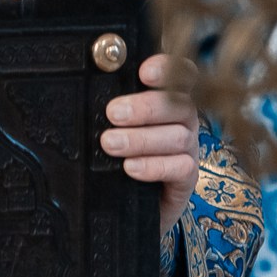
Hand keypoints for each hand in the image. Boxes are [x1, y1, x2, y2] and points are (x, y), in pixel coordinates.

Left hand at [102, 52, 201, 234]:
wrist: (125, 206)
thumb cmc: (117, 157)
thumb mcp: (112, 128)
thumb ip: (111, 108)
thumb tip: (88, 89)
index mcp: (167, 100)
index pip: (179, 75)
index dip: (168, 69)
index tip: (144, 72)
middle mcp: (182, 121)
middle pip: (178, 105)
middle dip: (145, 107)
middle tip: (113, 114)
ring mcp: (188, 149)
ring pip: (178, 136)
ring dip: (142, 139)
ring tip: (110, 144)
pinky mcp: (186, 179)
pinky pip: (181, 167)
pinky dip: (154, 166)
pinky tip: (131, 168)